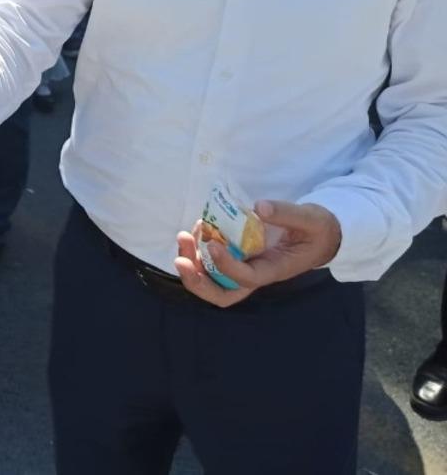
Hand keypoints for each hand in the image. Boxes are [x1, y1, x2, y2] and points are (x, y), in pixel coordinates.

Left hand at [174, 201, 342, 307]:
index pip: (247, 278)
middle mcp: (255, 273)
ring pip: (212, 279)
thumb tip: (259, 207)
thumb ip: (287, 213)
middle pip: (223, 293)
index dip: (227, 267)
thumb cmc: (317, 229)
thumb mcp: (311, 219)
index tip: (213, 245)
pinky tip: (197, 228)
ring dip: (192, 263)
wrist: (321, 235)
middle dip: (198, 282)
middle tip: (180, 261)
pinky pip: (211, 261)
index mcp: (275, 269)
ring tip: (183, 238)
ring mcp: (244, 266)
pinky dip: (198, 248)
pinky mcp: (237, 256)